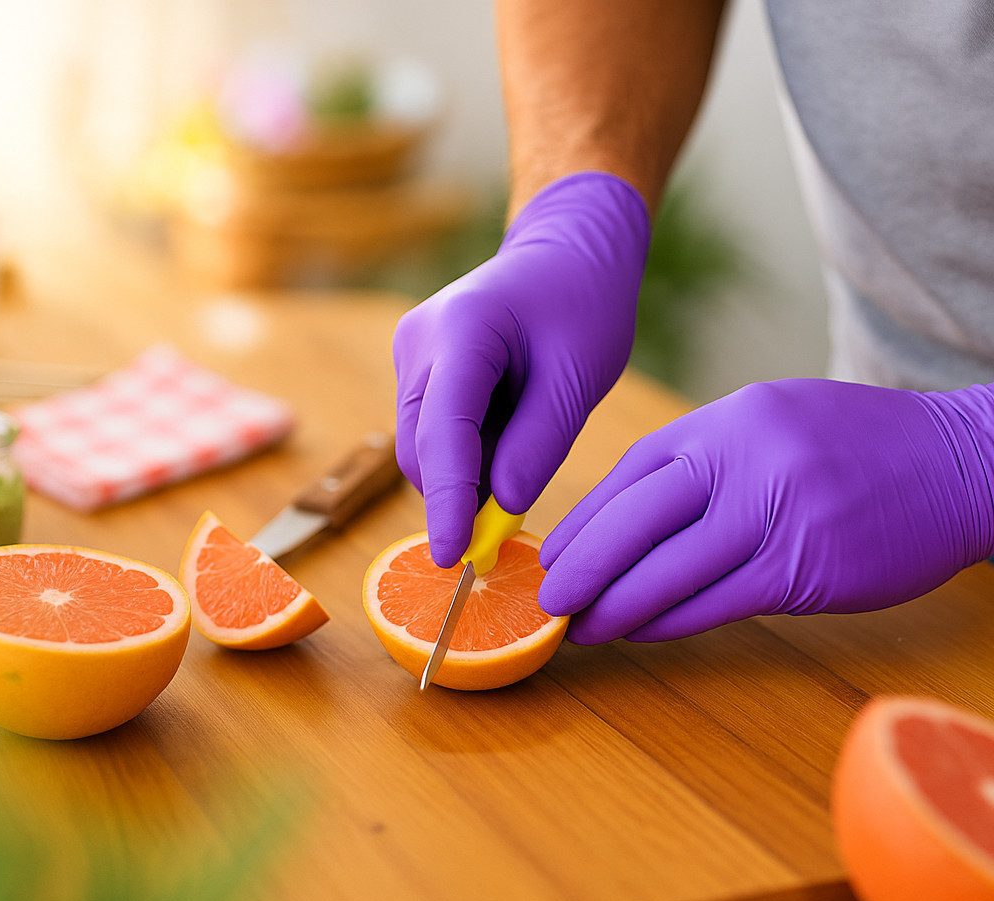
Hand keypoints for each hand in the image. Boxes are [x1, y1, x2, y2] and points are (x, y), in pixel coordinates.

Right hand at [393, 172, 649, 566]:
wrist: (567, 250)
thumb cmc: (582, 303)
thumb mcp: (577, 376)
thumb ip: (539, 443)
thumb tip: (501, 508)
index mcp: (461, 330)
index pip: (443, 432)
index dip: (448, 501)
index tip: (453, 557)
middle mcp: (420, 342)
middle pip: (422, 448)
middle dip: (459, 495)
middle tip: (511, 525)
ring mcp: (412, 355)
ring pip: (423, 448)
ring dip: (467, 475)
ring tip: (526, 451)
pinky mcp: (418, 370)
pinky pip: (433, 433)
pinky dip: (468, 455)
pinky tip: (510, 435)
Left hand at [538, 372, 993, 642]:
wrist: (967, 463)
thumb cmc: (867, 446)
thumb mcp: (779, 419)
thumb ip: (712, 457)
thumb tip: (637, 511)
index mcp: (732, 421)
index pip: (634, 473)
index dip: (585, 518)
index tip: (554, 551)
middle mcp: (748, 461)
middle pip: (635, 522)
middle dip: (582, 566)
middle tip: (547, 599)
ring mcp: (778, 515)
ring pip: (669, 570)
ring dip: (616, 605)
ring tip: (582, 626)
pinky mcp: (807, 568)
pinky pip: (718, 603)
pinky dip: (671, 621)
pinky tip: (642, 631)